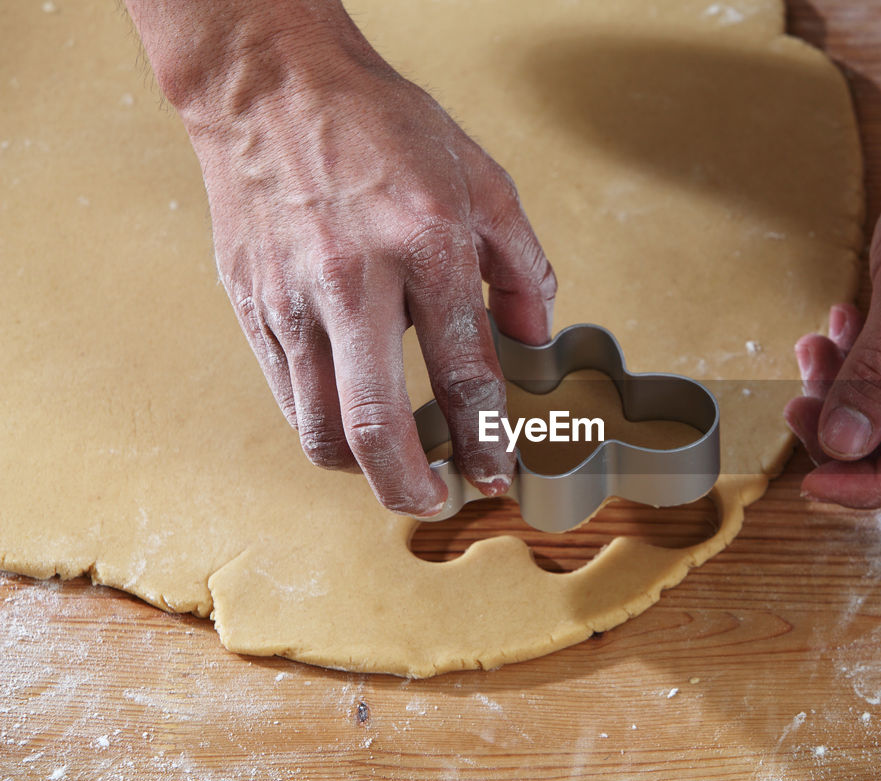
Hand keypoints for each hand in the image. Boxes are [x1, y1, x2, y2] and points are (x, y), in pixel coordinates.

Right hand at [184, 42, 555, 515]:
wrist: (272, 86)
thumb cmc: (380, 125)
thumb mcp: (481, 179)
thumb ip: (519, 267)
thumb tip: (535, 338)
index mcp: (426, 246)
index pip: (465, 376)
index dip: (486, 442)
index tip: (496, 476)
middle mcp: (355, 280)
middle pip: (376, 428)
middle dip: (412, 490)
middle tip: (436, 501)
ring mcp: (293, 299)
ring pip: (320, 429)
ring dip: (364, 469)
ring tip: (396, 465)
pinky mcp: (253, 307)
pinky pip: (288, 397)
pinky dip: (325, 425)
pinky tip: (354, 415)